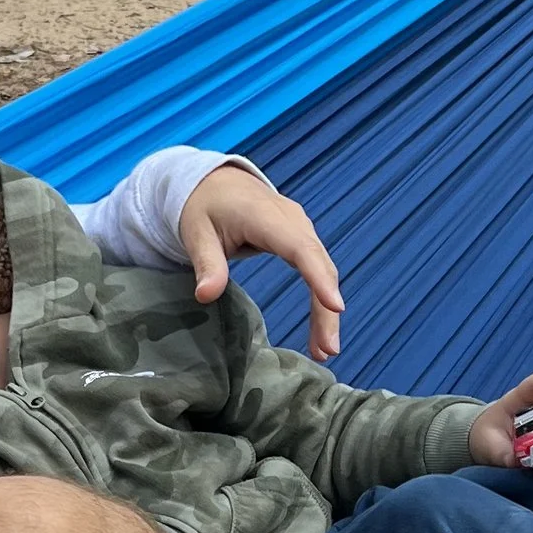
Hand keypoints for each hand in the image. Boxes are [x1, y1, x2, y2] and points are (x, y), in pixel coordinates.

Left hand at [181, 163, 345, 361]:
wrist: (215, 183)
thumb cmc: (204, 207)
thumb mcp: (196, 233)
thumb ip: (206, 264)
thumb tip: (205, 296)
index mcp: (266, 217)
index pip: (300, 249)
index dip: (319, 278)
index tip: (336, 306)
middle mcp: (292, 221)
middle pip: (320, 265)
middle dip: (327, 308)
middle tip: (328, 349)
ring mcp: (300, 228)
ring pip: (324, 270)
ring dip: (327, 309)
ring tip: (324, 349)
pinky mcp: (301, 238)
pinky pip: (318, 269)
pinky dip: (321, 298)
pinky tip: (320, 327)